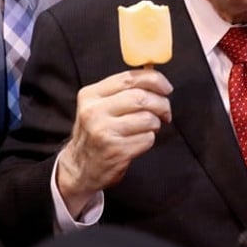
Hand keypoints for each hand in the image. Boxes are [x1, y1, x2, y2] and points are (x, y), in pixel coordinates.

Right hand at [56, 69, 172, 215]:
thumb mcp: (98, 107)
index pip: (128, 78)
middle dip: (161, 103)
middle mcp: (94, 112)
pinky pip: (147, 139)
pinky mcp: (116, 151)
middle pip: (141, 97)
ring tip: (148, 127)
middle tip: (165, 111)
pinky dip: (149, 139)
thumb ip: (122, 91)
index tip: (166, 87)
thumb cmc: (96, 133)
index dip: (153, 80)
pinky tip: (139, 141)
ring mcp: (104, 132)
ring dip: (155, 123)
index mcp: (90, 95)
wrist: (80, 168)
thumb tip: (155, 79)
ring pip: (147, 118)